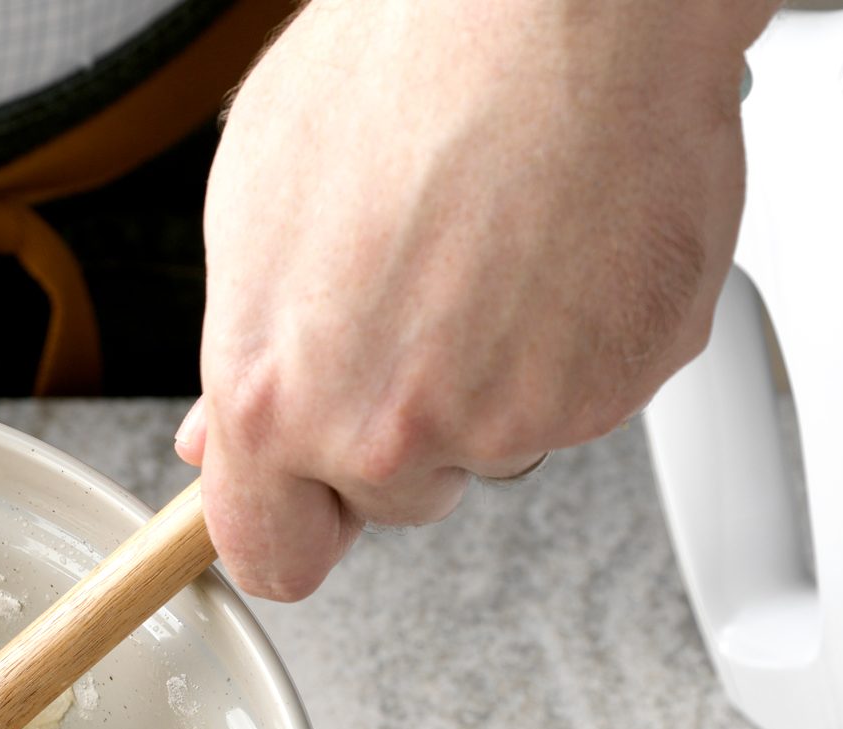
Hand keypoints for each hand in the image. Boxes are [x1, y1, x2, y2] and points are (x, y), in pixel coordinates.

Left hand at [180, 0, 772, 598]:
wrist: (559, 0)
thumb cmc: (403, 65)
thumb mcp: (254, 207)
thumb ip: (245, 351)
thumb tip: (223, 439)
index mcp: (277, 400)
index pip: (273, 558)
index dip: (292, 524)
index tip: (306, 505)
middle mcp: (388, 431)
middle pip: (393, 498)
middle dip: (400, 426)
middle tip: (419, 303)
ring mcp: (512, 419)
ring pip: (494, 444)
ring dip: (494, 375)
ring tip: (491, 246)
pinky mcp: (618, 389)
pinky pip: (586, 395)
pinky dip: (580, 339)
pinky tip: (557, 243)